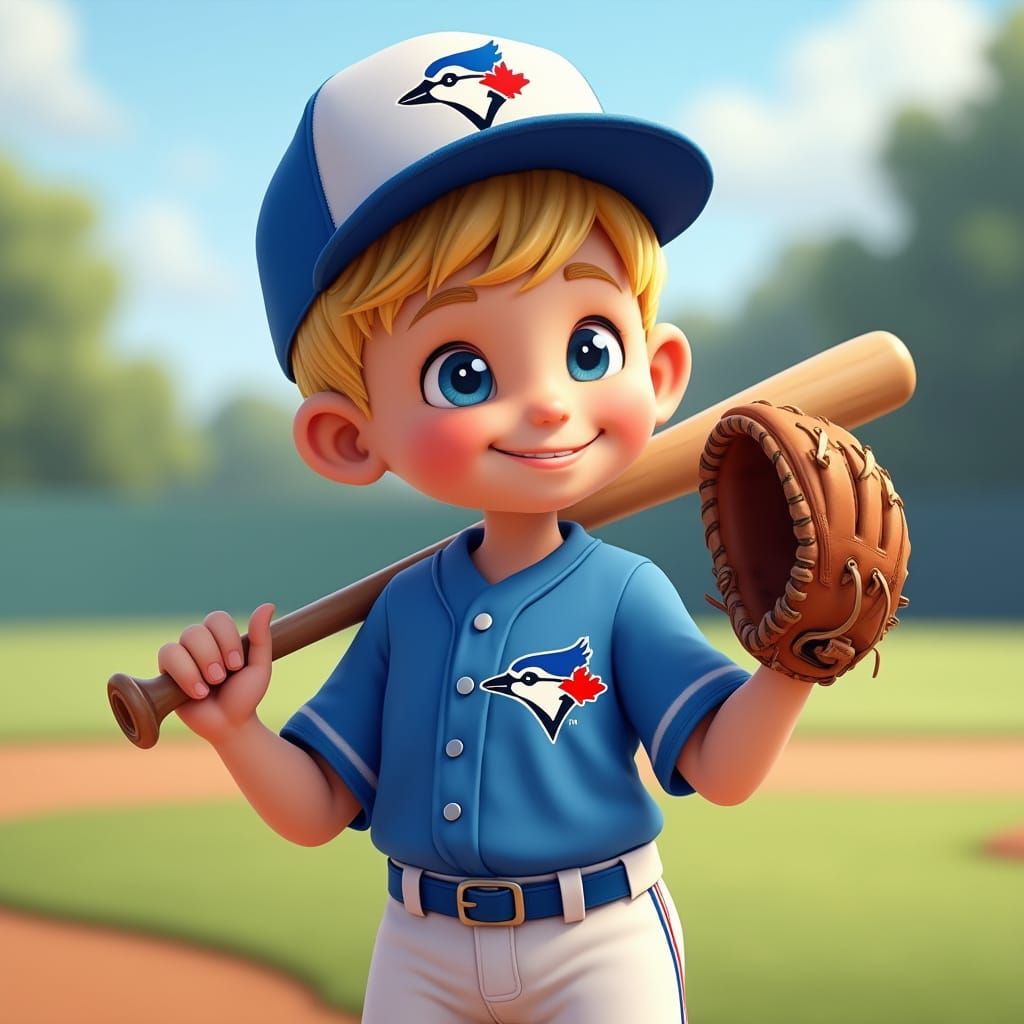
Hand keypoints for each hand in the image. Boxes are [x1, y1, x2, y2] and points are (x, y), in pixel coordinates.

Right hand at [158, 604, 274, 744]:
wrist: (230, 724)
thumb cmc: (245, 695)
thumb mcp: (259, 666)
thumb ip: (261, 637)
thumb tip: (268, 605)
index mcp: (220, 637)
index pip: (216, 619)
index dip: (226, 639)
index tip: (237, 665)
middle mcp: (198, 643)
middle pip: (195, 631)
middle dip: (212, 656)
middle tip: (222, 677)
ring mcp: (180, 657)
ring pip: (179, 644)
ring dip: (199, 666)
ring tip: (210, 686)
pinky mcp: (166, 673)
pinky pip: (166, 657)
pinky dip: (185, 675)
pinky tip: (198, 692)